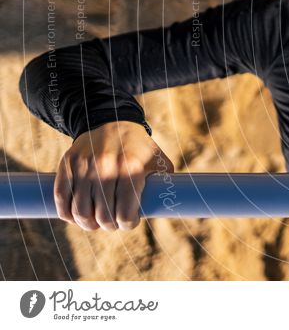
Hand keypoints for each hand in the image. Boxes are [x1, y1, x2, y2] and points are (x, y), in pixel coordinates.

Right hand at [54, 121, 174, 230]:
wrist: (113, 122)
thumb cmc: (139, 147)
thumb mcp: (158, 161)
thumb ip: (164, 184)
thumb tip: (168, 206)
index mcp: (132, 168)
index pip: (125, 212)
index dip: (127, 224)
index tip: (128, 223)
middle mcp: (107, 167)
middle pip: (101, 215)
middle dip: (108, 225)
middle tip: (111, 223)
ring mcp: (85, 166)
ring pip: (80, 210)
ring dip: (87, 223)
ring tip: (94, 222)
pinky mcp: (68, 164)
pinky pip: (61, 197)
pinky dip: (66, 213)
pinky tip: (75, 216)